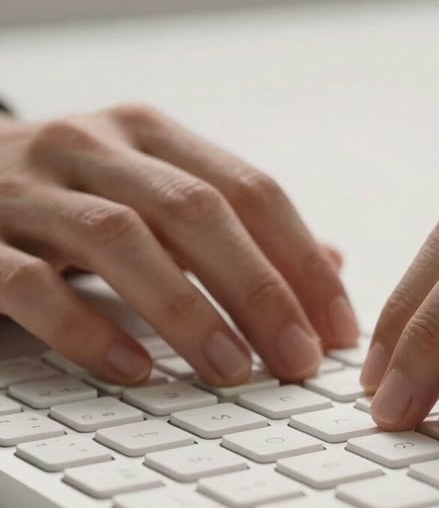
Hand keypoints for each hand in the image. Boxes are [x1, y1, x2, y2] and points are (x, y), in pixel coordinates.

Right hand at [0, 104, 357, 383]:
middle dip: (260, 291)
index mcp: (151, 136)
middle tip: (299, 359)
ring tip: (233, 371)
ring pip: (121, 240)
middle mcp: (94, 147)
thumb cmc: (71, 199)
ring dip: (187, 312)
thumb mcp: (153, 193)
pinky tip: (134, 370)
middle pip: (198, 212)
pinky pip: (31, 283)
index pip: (251, 191)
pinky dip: (86, 329)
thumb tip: (332, 263)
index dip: (303, 261)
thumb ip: (234, 226)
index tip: (337, 328)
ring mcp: (27, 187)